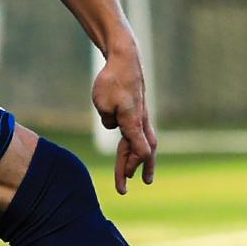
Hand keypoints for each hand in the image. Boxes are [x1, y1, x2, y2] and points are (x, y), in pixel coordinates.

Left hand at [91, 40, 156, 194]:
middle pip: (142, 151)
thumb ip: (108, 118)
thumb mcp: (102, 103)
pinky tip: (131, 151)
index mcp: (133, 122)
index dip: (133, 166)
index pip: (140, 151)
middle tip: (127, 188)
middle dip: (135, 170)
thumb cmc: (112, 80)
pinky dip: (137, 146)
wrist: (124, 58)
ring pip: (144, 143)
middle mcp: (141, 121)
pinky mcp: (136, 110)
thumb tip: (113, 125)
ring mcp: (140, 116)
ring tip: (143, 177)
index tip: (127, 180)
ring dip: (141, 161)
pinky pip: (139, 133)